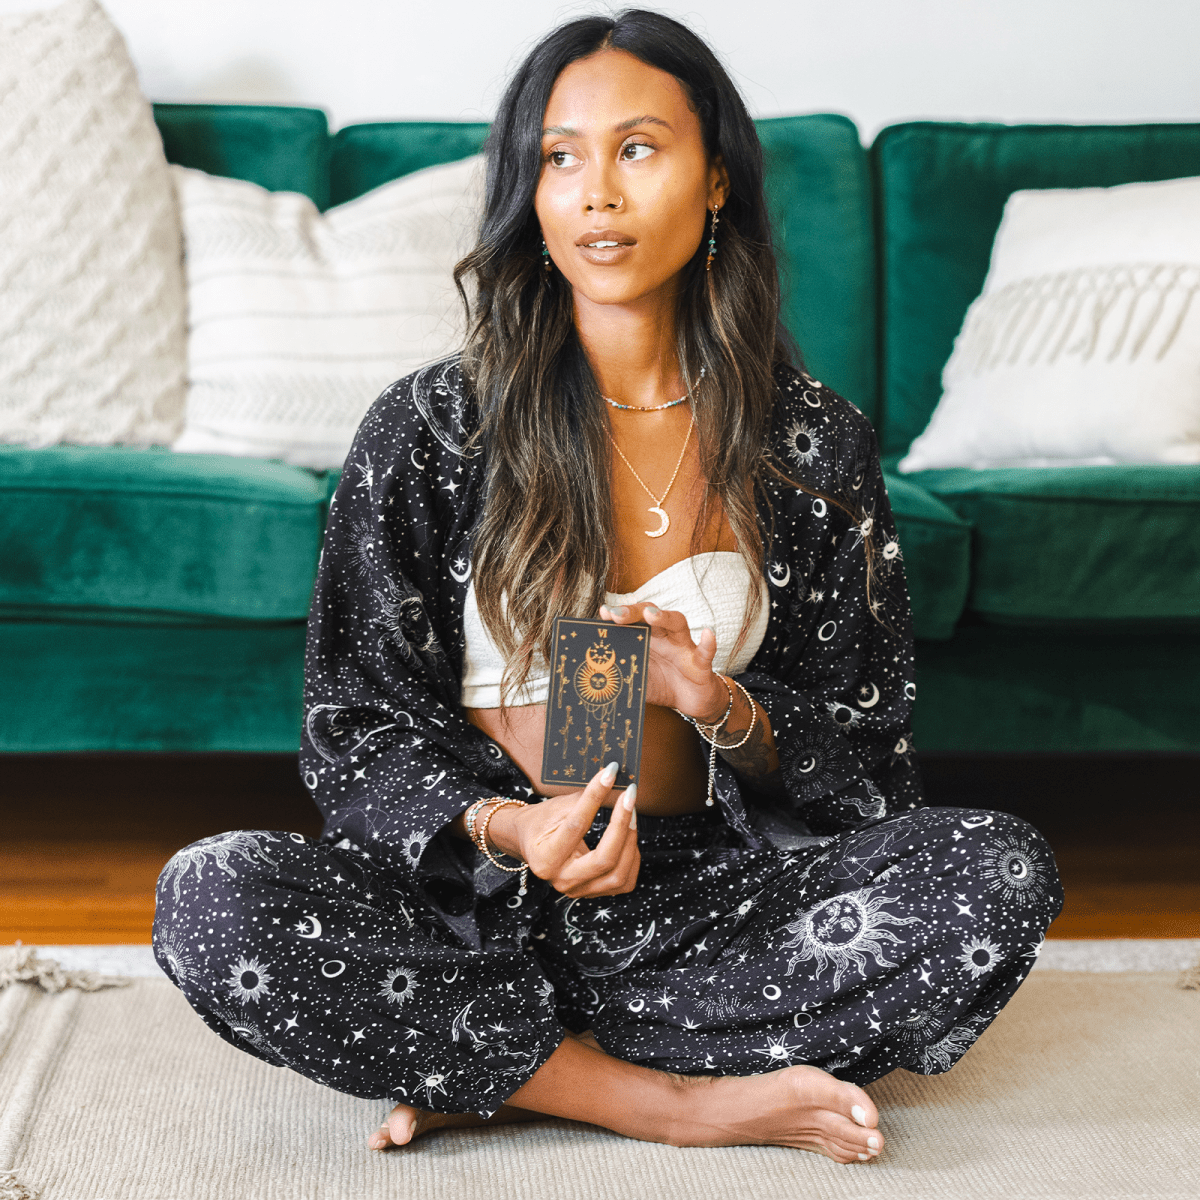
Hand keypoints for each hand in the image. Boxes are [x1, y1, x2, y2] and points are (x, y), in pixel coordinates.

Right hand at [487, 761, 639, 897]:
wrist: (529, 842)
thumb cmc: (541, 822)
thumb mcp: (556, 807)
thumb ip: (585, 798)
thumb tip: (614, 781)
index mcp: (545, 858)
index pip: (577, 825)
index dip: (596, 796)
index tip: (610, 773)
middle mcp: (561, 880)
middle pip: (604, 860)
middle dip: (622, 826)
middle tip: (629, 798)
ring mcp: (578, 890)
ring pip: (618, 876)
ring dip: (631, 843)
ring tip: (630, 816)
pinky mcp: (592, 892)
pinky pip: (624, 882)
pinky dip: (632, 859)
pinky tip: (629, 839)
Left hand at [598, 600, 726, 720]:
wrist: (692, 700)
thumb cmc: (663, 684)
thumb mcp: (637, 679)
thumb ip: (619, 674)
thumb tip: (591, 679)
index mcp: (648, 639)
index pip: (633, 620)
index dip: (619, 615)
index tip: (603, 613)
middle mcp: (665, 637)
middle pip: (651, 614)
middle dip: (634, 612)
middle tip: (617, 614)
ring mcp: (684, 648)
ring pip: (677, 624)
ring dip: (665, 617)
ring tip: (651, 614)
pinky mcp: (701, 664)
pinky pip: (705, 652)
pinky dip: (708, 643)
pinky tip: (708, 633)